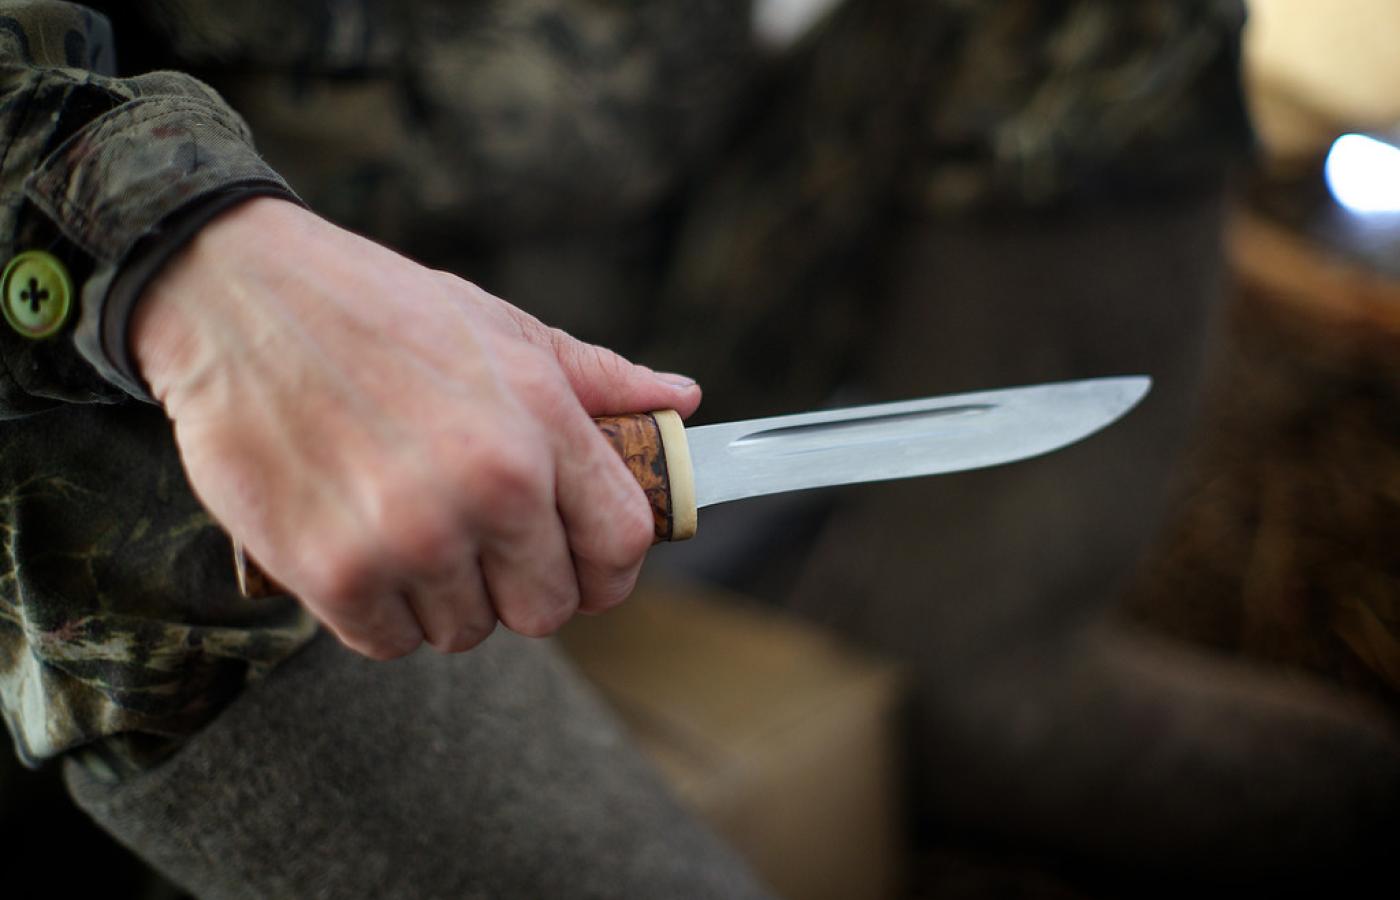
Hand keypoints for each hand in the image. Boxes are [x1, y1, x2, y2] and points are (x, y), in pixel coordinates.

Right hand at [132, 197, 700, 659]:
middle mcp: (487, 488)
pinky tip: (364, 551)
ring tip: (409, 529)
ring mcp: (410, 537)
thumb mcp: (505, 328)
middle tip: (485, 549)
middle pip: (549, 609)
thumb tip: (683, 399)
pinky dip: (381, 613)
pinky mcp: (334, 574)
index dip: (610, 570)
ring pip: (466, 631)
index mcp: (540, 426)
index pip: (622, 544)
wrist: (242, 301)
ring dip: (445, 597)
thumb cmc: (383, 311)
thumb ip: (600, 379)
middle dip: (523, 588)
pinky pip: (390, 643)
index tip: (584, 569)